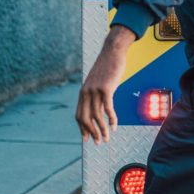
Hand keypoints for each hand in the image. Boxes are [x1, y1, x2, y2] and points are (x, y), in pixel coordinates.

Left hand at [75, 25, 134, 144]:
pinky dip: (111, 119)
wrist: (112, 51)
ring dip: (102, 129)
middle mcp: (86, 93)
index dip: (82, 129)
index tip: (87, 139)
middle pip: (85, 119)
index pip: (79, 115)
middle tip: (98, 142)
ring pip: (97, 116)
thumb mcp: (99, 81)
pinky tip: (114, 126)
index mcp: (83, 92)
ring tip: (107, 138)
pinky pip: (108, 108)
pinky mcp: (106, 89)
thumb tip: (100, 105)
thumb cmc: (108, 66)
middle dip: (91, 133)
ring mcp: (95, 91)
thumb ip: (97, 93)